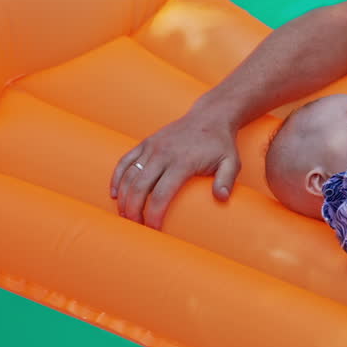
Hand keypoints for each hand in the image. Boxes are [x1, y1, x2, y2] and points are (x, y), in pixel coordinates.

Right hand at [110, 112, 240, 228]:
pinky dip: (117, 178)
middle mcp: (163, 154)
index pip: (161, 194)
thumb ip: (226, 180)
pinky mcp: (146, 143)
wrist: (210, 117)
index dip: (154, 214)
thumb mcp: (231, 161)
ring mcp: (152, 147)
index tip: (155, 229)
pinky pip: (125, 161)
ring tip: (126, 216)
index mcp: (183, 161)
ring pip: (129, 176)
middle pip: (139, 187)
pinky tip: (115, 194)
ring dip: (124, 198)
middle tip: (137, 227)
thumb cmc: (221, 144)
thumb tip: (221, 199)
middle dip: (134, 210)